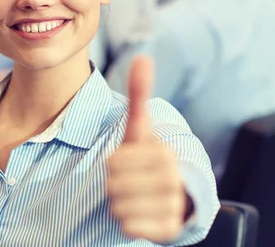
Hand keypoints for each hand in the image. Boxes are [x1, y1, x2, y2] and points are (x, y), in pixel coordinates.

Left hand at [108, 55, 187, 242]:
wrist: (166, 195)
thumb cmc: (145, 157)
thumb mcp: (139, 127)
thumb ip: (139, 94)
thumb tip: (142, 57)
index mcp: (164, 153)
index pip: (114, 162)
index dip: (113, 163)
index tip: (128, 162)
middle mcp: (173, 180)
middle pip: (114, 185)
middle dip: (114, 183)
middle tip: (128, 181)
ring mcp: (172, 207)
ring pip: (119, 207)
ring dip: (118, 202)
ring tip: (133, 195)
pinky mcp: (168, 230)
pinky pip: (128, 226)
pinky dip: (126, 222)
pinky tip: (138, 213)